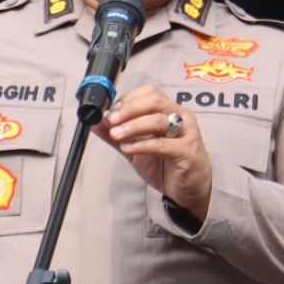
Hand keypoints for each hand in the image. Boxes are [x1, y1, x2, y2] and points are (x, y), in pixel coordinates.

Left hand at [94, 85, 213, 219]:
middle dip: (129, 109)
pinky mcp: (188, 152)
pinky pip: (163, 145)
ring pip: (159, 120)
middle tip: (111, 120)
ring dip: (133, 126)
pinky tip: (128, 148)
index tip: (110, 112)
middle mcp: (181, 117)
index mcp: (170, 111)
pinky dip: (142, 144)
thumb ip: (117, 135)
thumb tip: (95, 122)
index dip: (127, 100)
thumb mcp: (136, 148)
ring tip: (116, 135)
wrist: (188, 191)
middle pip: (154, 101)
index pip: (149, 93)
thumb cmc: (166, 165)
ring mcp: (187, 134)